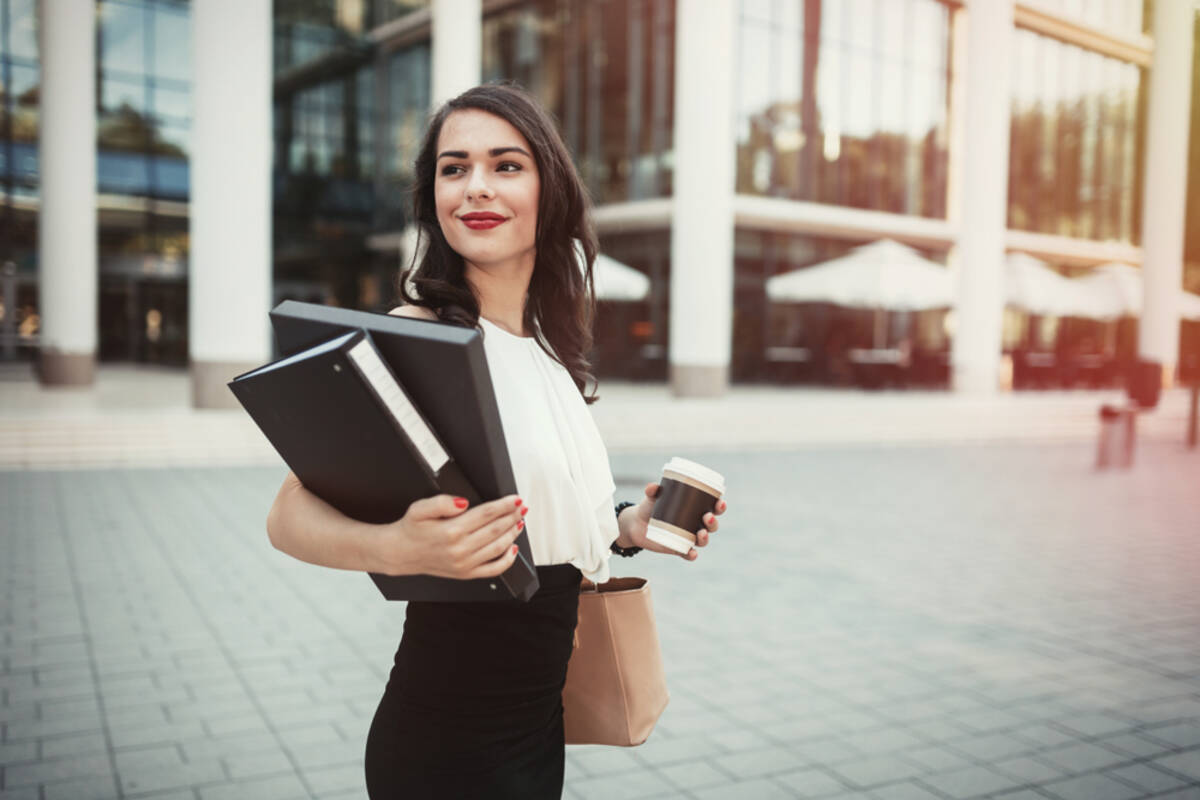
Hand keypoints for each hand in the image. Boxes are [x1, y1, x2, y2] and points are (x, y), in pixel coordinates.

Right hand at [377, 493, 526, 578]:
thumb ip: (441, 502)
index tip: (516, 499)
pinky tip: (513, 548)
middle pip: (495, 529)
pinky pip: (493, 569)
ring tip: (519, 522)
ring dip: (512, 533)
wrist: (400, 553)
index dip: (504, 505)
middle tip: (522, 507)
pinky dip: (507, 559)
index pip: (486, 514)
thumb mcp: (419, 508)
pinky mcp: (465, 574)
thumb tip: (463, 502)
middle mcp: (460, 549)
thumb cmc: (411, 529)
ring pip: (498, 547)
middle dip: (512, 516)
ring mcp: (464, 564)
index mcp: (451, 531)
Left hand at [619, 483, 726, 561]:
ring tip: (701, 533)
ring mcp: (688, 537)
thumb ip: (653, 490)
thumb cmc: (651, 506)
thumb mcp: (652, 497)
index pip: (713, 508)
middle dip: (713, 522)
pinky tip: (692, 553)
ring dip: (705, 538)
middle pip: (711, 525)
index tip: (720, 502)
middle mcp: (695, 524)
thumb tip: (652, 487)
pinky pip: (688, 554)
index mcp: (695, 509)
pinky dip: (692, 555)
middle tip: (707, 517)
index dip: (720, 506)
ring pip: (703, 540)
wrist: (637, 523)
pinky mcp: (678, 548)